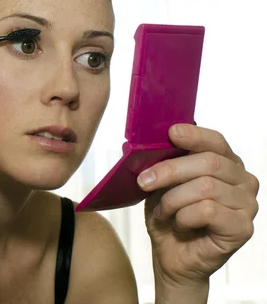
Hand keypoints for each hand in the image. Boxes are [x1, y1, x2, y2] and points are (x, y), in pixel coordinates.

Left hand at [138, 124, 259, 287]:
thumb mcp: (161, 184)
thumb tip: (146, 143)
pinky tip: (179, 224)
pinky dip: (184, 216)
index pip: (215, 141)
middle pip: (208, 162)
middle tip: (144, 181)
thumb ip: (162, 162)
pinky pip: (208, 210)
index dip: (194, 135)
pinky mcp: (242, 227)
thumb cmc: (170, 217)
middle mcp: (242, 180)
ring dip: (174, 199)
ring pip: (206, 186)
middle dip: (170, 170)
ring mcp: (247, 204)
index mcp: (226, 163)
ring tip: (163, 211)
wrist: (171, 256)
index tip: (171, 133)